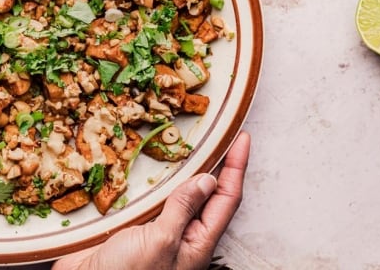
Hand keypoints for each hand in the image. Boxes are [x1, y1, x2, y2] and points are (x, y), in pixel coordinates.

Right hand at [53, 131, 250, 269]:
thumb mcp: (160, 240)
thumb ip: (183, 209)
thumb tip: (207, 180)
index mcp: (197, 243)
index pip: (227, 199)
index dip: (236, 168)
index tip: (243, 139)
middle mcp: (183, 236)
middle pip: (210, 196)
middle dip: (220, 166)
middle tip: (222, 135)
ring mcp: (160, 231)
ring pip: (182, 195)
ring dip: (189, 171)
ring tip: (196, 146)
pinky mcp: (137, 227)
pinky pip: (156, 199)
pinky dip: (160, 181)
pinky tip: (157, 169)